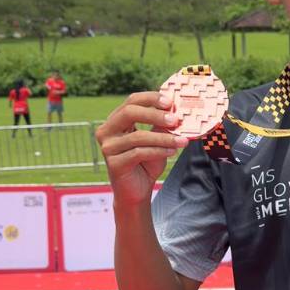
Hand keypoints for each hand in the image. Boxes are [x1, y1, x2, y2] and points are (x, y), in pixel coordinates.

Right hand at [95, 92, 187, 207]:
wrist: (137, 191)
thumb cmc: (146, 163)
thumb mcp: (157, 140)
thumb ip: (162, 125)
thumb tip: (176, 111)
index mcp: (116, 120)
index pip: (131, 101)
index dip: (151, 98)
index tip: (170, 102)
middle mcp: (107, 131)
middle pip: (129, 113)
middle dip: (154, 114)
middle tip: (175, 119)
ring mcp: (108, 147)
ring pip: (138, 136)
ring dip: (164, 138)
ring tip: (182, 141)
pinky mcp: (113, 163)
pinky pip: (139, 152)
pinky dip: (158, 151)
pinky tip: (172, 151)